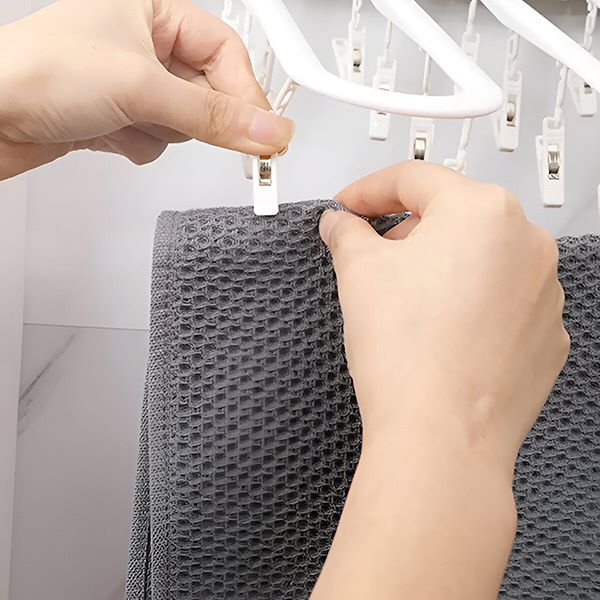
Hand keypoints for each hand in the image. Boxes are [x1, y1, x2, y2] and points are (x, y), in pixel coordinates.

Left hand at [0, 0, 293, 178]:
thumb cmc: (37, 73)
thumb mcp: (143, 88)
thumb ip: (214, 116)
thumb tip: (269, 131)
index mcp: (154, 10)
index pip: (225, 53)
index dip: (245, 94)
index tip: (265, 134)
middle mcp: (145, 44)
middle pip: (208, 89)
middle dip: (198, 116)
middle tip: (216, 137)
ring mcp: (132, 83)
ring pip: (184, 121)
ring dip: (162, 131)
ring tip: (129, 120)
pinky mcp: (119, 116)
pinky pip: (157, 139)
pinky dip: (140, 144)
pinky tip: (110, 134)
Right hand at [320, 161, 568, 467]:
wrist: (441, 437)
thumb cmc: (409, 355)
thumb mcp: (358, 272)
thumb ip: (347, 233)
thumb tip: (341, 224)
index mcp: (483, 211)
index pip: (414, 179)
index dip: (369, 190)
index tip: (349, 207)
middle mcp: (526, 243)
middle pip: (451, 218)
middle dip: (405, 232)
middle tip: (369, 257)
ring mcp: (543, 291)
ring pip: (478, 260)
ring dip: (439, 269)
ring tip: (404, 305)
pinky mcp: (543, 334)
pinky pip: (499, 301)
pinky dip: (468, 305)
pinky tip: (438, 332)